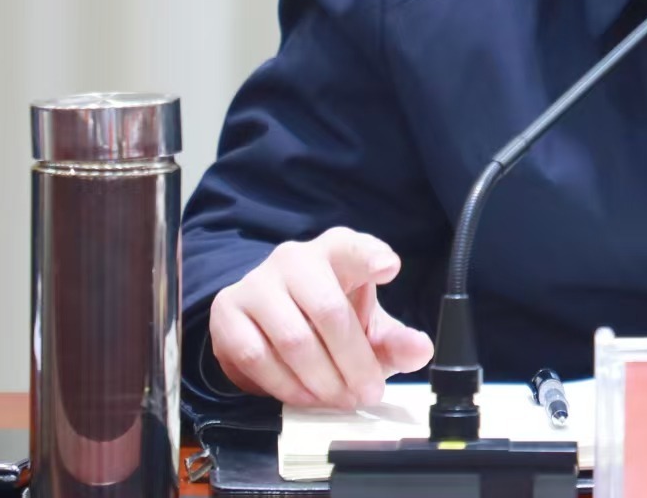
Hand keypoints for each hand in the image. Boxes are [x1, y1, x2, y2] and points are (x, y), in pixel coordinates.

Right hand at [209, 227, 435, 408]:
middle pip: (328, 310)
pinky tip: (304, 396)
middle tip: (368, 393)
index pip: (353, 246)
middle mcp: (294, 258)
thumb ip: (395, 341)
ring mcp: (256, 282)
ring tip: (340, 400)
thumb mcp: (368, 328)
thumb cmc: (329, 319)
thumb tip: (419, 350)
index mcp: (337, 251)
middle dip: (353, 361)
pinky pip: (256, 356)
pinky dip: (284, 385)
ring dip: (321, 381)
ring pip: (292, 339)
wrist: (273, 322)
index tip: (389, 267)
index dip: (370, 256)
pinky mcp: (227, 311)